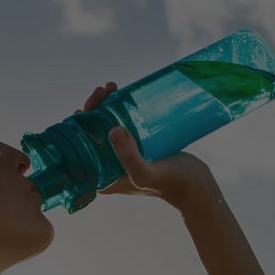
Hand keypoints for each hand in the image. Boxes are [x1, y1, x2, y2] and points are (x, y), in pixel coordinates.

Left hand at [77, 83, 216, 207]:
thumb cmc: (170, 183)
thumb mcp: (146, 173)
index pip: (79, 148)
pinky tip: (122, 96)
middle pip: (91, 134)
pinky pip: (121, 126)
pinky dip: (119, 110)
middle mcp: (106, 168)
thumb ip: (129, 157)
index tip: (87, 106)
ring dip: (104, 106)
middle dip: (92, 109)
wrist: (196, 186)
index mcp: (100, 177)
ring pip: (105, 127)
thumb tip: (113, 130)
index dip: (78, 125)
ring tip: (112, 88)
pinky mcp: (136, 149)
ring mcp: (121, 158)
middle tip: (104, 90)